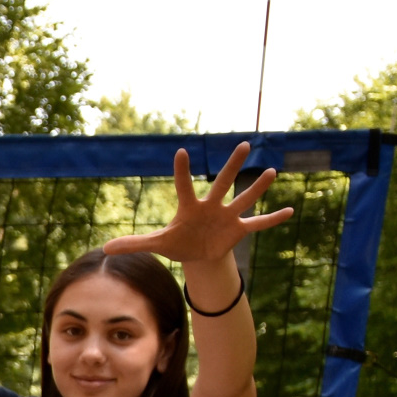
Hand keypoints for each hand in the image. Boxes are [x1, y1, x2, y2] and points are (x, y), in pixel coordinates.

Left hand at [102, 143, 293, 269]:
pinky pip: (258, 224)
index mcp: (189, 208)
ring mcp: (226, 217)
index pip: (184, 185)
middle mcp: (211, 207)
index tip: (182, 152)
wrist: (198, 253)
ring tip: (272, 171)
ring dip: (257, 188)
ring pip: (243, 199)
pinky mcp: (238, 230)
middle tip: (244, 144)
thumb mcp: (156, 245)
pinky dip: (273, 219)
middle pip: (222, 183)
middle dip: (232, 166)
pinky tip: (291, 211)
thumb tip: (105, 247)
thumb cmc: (178, 242)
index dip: (182, 172)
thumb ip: (134, 243)